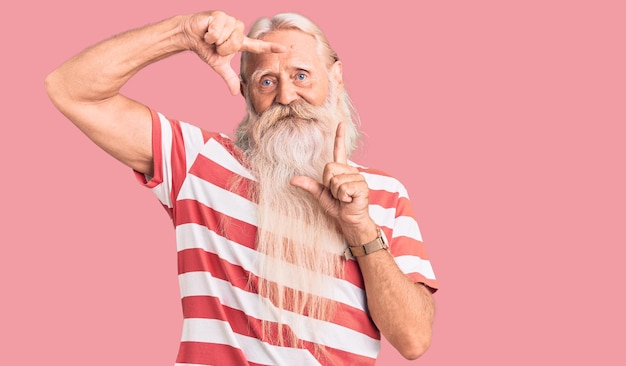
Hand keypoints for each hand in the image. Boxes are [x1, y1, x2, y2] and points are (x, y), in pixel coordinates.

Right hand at [182, 11, 285, 94]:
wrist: (190, 35)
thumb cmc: (206, 47)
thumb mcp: (219, 64)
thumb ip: (229, 77)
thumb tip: (235, 93)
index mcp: (241, 42)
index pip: (258, 46)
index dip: (271, 47)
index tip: (284, 49)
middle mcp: (239, 30)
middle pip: (237, 43)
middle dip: (222, 48)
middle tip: (215, 45)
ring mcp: (230, 21)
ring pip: (226, 38)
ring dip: (215, 41)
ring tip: (210, 36)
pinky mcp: (220, 15)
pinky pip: (217, 31)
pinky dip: (209, 35)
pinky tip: (206, 30)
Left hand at [291, 123, 375, 242]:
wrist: (350, 220)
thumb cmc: (338, 207)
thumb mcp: (321, 195)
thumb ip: (309, 185)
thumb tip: (292, 180)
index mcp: (341, 170)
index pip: (339, 150)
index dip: (339, 137)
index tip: (340, 123)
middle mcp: (350, 170)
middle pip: (329, 168)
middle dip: (329, 184)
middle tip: (337, 194)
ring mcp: (358, 177)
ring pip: (336, 180)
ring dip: (336, 193)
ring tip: (344, 198)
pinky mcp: (362, 186)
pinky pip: (343, 187)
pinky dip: (343, 197)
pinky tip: (350, 200)